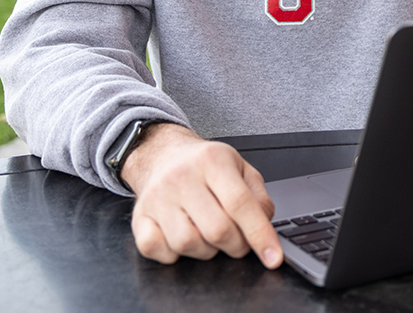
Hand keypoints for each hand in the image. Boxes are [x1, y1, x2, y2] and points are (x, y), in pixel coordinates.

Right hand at [121, 122, 281, 267]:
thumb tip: (265, 226)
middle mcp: (181, 177)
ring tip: (208, 234)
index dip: (260, 235)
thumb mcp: (240, 168)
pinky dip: (173, 253)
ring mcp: (157, 198)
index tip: (273, 257)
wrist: (163, 154)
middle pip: (217, 230)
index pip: (240, 204)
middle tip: (238, 240)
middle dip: (236, 245)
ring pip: (188, 244)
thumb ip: (259, 197)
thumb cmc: (204, 165)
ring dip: (206, 250)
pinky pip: (155, 249)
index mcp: (212, 161)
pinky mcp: (139, 216)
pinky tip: (182, 237)